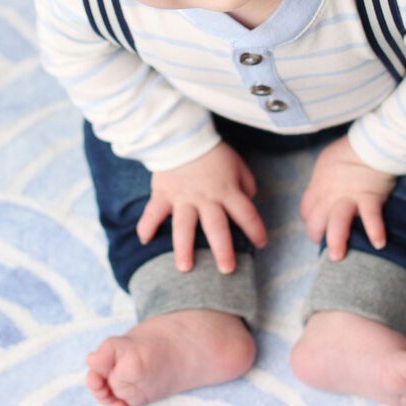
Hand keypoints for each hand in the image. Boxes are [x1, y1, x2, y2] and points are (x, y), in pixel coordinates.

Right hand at [137, 142, 266, 273]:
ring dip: (184, 247)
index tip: (260, 245)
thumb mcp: (238, 164)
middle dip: (223, 250)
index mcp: (227, 190)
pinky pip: (153, 211)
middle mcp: (206, 198)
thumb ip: (246, 185)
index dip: (255, 230)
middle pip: (216, 227)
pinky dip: (147, 225)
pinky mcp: (163, 193)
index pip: (246, 214)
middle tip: (227, 270)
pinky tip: (144, 241)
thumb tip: (249, 202)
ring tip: (184, 268)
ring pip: (184, 226)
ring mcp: (182, 197)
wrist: (183, 134)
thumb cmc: (213, 152)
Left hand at [300, 136, 396, 260]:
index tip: (318, 228)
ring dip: (336, 241)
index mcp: (319, 184)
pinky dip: (375, 231)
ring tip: (338, 256)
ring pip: (337, 222)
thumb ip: (324, 180)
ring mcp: (349, 196)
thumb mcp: (328, 162)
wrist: (373, 142)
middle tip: (327, 249)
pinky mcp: (370, 197)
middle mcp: (330, 193)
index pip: (306, 209)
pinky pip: (370, 218)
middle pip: (316, 220)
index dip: (310, 221)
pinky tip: (379, 244)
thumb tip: (323, 191)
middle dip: (318, 236)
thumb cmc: (352, 150)